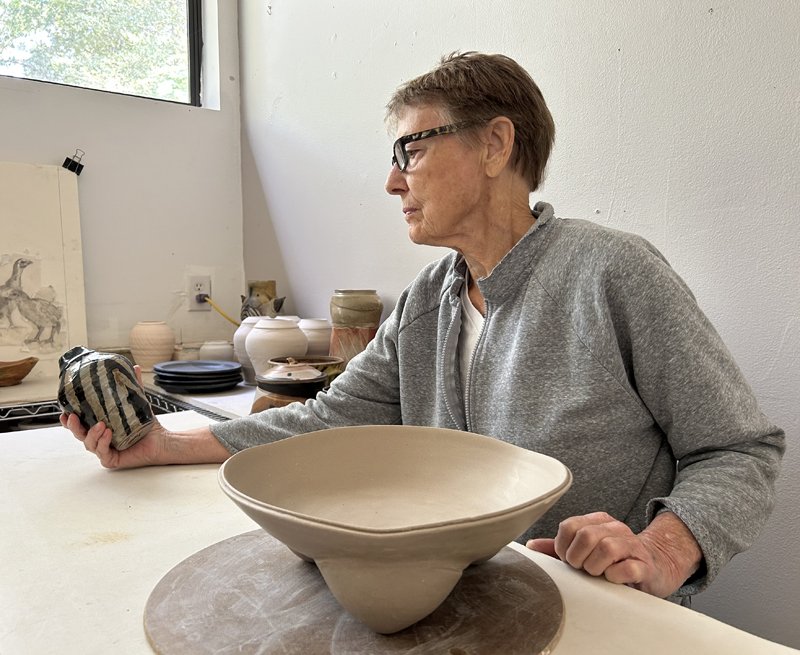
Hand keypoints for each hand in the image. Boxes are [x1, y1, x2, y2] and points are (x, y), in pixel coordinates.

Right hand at [59, 363, 164, 468]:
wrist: (161, 441)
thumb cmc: (147, 425)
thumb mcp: (138, 402)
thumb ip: (133, 386)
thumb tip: (133, 366)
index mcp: (100, 427)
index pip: (80, 424)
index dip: (69, 419)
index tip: (64, 410)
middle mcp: (99, 439)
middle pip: (79, 434)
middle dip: (72, 426)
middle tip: (71, 417)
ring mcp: (104, 450)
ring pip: (89, 443)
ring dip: (92, 433)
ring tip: (101, 424)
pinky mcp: (111, 459)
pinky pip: (102, 452)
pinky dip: (103, 442)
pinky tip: (108, 433)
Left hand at [526, 511, 701, 597]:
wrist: (655, 567)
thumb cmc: (615, 560)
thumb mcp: (585, 551)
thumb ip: (560, 548)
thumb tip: (532, 546)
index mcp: (597, 521)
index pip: (569, 526)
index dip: (562, 547)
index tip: (567, 560)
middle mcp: (615, 529)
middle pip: (586, 535)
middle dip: (577, 558)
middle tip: (581, 569)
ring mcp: (632, 545)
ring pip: (607, 548)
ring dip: (595, 567)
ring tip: (597, 574)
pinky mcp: (645, 565)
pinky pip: (627, 568)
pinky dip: (615, 576)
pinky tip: (613, 579)